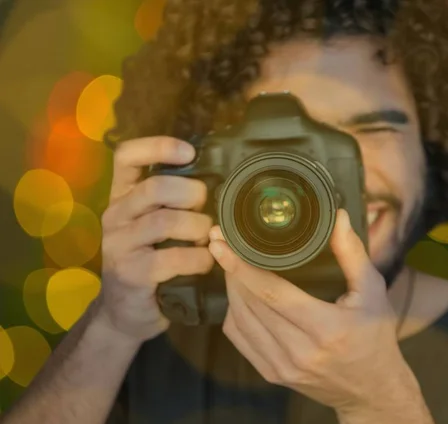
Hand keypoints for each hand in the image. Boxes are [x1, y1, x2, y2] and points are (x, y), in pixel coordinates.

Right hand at [96, 136, 214, 342]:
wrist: (128, 311)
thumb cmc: (151, 260)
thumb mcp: (157, 226)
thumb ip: (174, 202)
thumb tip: (219, 179)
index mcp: (122, 196)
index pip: (126, 156)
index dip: (158, 146)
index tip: (189, 152)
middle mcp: (115, 214)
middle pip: (155, 187)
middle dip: (192, 194)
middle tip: (206, 209)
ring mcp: (119, 244)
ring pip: (165, 221)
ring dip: (198, 229)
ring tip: (207, 239)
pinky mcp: (130, 273)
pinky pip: (171, 258)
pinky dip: (197, 259)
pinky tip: (204, 262)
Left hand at [207, 209, 419, 413]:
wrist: (372, 389)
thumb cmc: (375, 337)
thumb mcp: (372, 291)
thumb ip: (352, 252)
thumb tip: (338, 217)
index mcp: (326, 329)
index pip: (272, 293)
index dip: (242, 266)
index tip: (223, 243)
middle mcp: (300, 351)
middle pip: (250, 304)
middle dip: (230, 271)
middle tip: (220, 244)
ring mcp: (283, 367)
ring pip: (240, 322)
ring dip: (230, 291)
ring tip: (229, 266)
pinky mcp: (273, 375)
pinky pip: (240, 341)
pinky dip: (234, 315)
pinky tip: (238, 296)